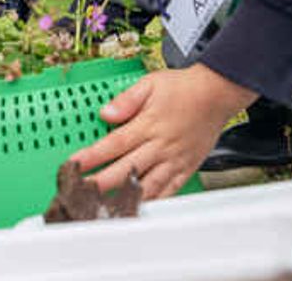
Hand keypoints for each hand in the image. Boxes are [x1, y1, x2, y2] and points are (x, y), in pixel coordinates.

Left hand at [69, 64, 257, 199]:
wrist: (217, 93)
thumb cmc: (184, 88)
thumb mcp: (151, 83)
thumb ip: (126, 100)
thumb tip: (105, 113)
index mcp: (148, 124)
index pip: (113, 144)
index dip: (91, 157)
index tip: (73, 165)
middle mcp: (160, 145)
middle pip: (126, 170)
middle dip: (101, 183)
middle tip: (81, 193)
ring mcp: (174, 159)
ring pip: (147, 186)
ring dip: (126, 197)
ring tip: (106, 206)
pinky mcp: (186, 167)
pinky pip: (169, 190)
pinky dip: (154, 201)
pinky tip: (139, 207)